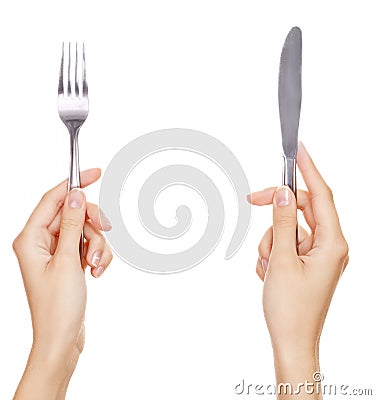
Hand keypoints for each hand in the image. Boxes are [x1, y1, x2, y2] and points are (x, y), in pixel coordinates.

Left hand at [13, 168, 112, 399]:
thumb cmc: (58, 307)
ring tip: (95, 267)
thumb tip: (76, 194)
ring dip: (97, 246)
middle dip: (92, 227)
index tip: (95, 172)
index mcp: (30, 238)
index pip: (53, 199)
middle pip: (74, 214)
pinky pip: (88, 245)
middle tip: (99, 240)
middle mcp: (41, 242)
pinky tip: (96, 273)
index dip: (74, 184)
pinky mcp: (68, 261)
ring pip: (85, 230)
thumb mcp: (68, 260)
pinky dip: (97, 256)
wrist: (63, 338)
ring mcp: (56, 252)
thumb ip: (73, 224)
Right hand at [248, 143, 348, 394]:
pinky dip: (271, 252)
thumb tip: (283, 192)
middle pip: (299, 209)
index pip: (320, 195)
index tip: (299, 149)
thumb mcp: (282, 261)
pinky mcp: (305, 262)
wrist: (291, 341)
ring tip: (267, 267)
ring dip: (270, 241)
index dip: (309, 169)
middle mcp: (328, 245)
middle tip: (252, 200)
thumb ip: (282, 222)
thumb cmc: (291, 309)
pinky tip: (269, 273)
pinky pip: (284, 243)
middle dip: (275, 211)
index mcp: (332, 243)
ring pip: (287, 227)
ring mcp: (316, 254)